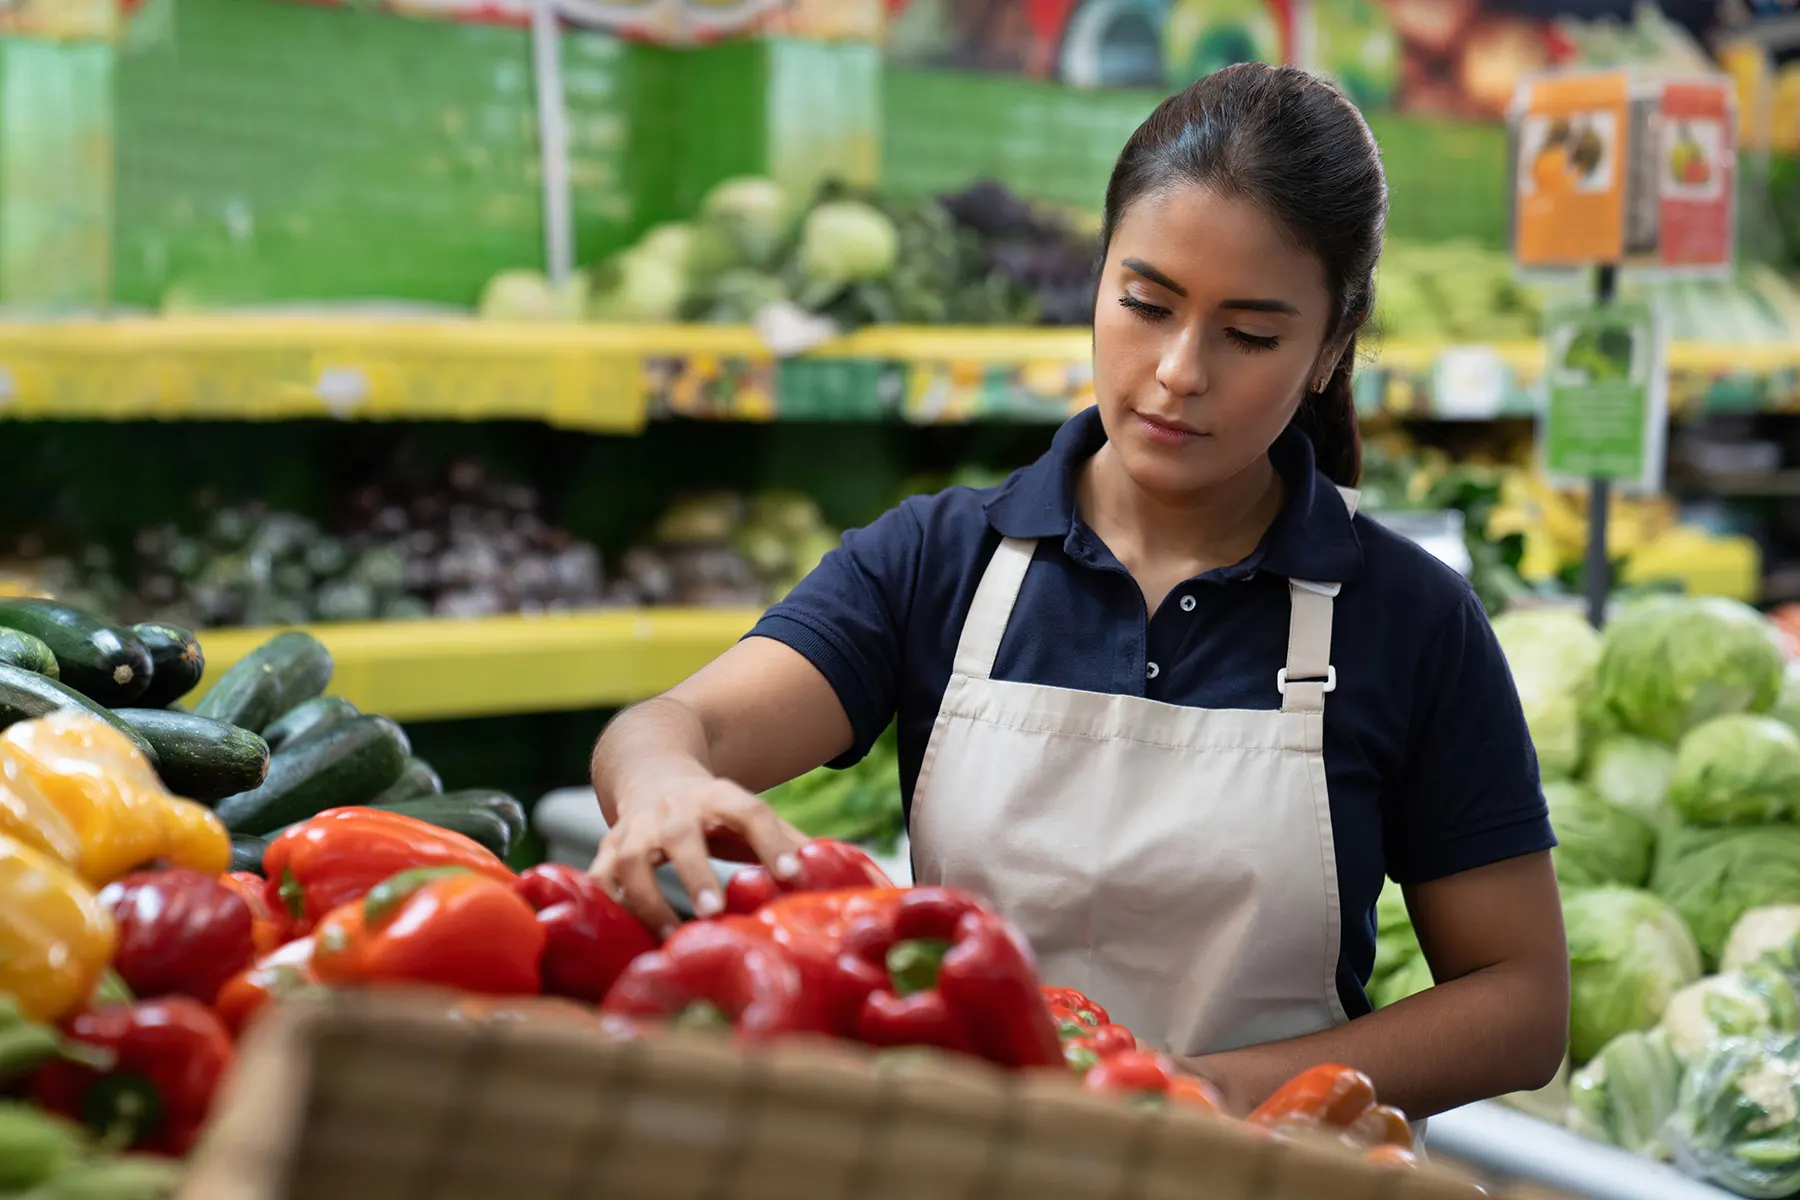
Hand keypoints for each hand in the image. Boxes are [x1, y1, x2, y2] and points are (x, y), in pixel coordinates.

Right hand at [588, 773, 804, 937]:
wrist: (652, 772)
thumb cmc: (713, 812)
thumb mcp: (747, 815)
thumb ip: (786, 842)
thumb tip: (833, 877)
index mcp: (719, 797)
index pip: (751, 812)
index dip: (774, 842)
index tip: (793, 876)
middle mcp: (674, 809)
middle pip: (682, 835)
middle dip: (696, 873)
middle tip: (714, 911)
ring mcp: (634, 829)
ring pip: (630, 860)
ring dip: (647, 899)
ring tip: (670, 936)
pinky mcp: (606, 850)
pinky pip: (598, 879)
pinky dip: (606, 905)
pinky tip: (621, 934)